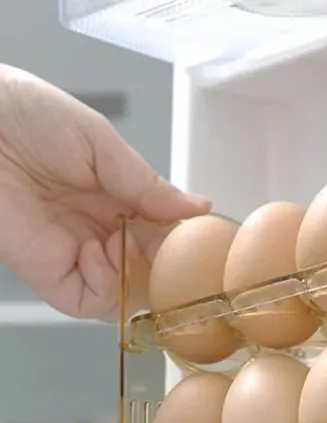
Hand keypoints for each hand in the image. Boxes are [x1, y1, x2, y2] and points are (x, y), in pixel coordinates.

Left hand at [0, 65, 210, 319]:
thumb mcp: (101, 144)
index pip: (165, 236)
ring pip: (128, 296)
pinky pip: (92, 303)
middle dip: (165, 264)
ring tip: (122, 243)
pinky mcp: (51, 276)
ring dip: (138, 277)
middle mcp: (102, 232)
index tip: (200, 240)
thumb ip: (149, 184)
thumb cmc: (27, 116)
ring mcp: (78, 257)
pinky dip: (108, 289)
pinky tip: (100, 256)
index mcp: (119, 200)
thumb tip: (200, 208)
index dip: (183, 243)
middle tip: (164, 245)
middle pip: (152, 270)